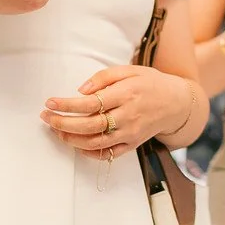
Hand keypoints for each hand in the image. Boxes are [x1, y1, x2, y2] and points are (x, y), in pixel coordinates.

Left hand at [41, 66, 199, 158]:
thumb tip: (80, 90)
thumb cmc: (150, 83)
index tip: (50, 102)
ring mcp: (130, 133)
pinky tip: (76, 143)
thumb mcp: (130, 70)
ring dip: (72, 139)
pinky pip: (108, 154)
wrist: (177, 103)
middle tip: (46, 118)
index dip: (66, 105)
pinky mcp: (132, 145)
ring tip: (57, 130)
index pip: (90, 103)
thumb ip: (104, 77)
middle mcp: (128, 116)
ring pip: (95, 143)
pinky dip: (89, 152)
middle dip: (63, 123)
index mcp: (126, 94)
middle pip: (89, 125)